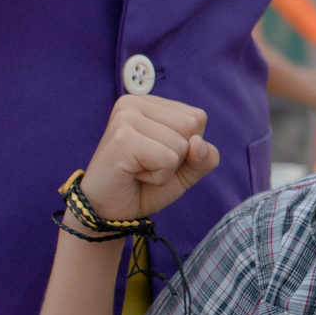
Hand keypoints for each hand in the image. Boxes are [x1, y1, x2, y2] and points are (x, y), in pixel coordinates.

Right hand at [77, 95, 219, 222]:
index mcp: (150, 103)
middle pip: (192, 126)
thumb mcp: (186, 171)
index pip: (197, 118)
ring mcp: (125, 117)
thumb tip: (198, 143)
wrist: (110, 212)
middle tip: (146, 165)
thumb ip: (205, 156)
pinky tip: (134, 175)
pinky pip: (167, 159)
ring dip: (166, 170)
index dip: (187, 147)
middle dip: (177, 157)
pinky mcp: (122, 138)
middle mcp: (134, 103)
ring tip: (138, 169)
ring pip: (181, 145)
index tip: (156, 155)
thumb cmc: (144, 186)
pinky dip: (158, 177)